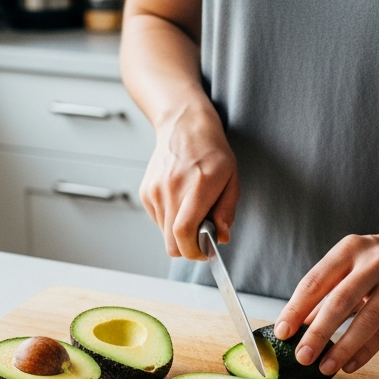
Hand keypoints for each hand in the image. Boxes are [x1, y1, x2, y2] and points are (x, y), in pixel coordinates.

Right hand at [139, 102, 239, 259]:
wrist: (184, 126)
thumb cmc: (211, 151)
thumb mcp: (232, 179)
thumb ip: (227, 211)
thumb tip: (222, 237)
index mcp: (196, 187)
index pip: (184, 232)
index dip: (193, 251)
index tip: (204, 252)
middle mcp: (171, 190)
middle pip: (171, 242)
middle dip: (188, 248)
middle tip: (202, 237)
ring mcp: (155, 191)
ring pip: (164, 233)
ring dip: (179, 231)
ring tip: (191, 209)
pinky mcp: (146, 192)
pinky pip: (158, 220)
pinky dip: (170, 219)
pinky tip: (180, 201)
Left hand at [273, 226, 378, 374]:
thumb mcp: (354, 262)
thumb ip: (327, 291)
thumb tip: (298, 323)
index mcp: (350, 249)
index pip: (315, 281)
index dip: (296, 309)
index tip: (281, 332)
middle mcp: (373, 261)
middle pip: (339, 301)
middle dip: (317, 332)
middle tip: (301, 356)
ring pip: (366, 318)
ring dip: (343, 347)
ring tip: (325, 367)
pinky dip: (366, 350)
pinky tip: (350, 364)